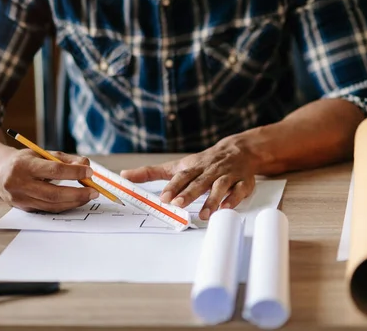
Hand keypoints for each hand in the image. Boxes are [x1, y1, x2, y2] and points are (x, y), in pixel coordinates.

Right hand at [0, 149, 98, 211]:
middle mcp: (20, 184)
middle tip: (94, 191)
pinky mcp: (23, 208)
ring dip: (74, 202)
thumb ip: (65, 159)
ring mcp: (20, 199)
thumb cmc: (24, 160)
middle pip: (53, 194)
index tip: (89, 172)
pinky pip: (48, 209)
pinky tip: (75, 200)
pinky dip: (64, 205)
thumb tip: (86, 165)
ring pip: (52, 205)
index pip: (53, 170)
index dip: (74, 172)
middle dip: (77, 194)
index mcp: (24, 165)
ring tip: (88, 196)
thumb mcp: (41, 153)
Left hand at [121, 134, 258, 219]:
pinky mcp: (243, 183)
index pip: (181, 177)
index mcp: (193, 167)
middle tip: (178, 205)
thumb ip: (151, 172)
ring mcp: (227, 176)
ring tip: (204, 214)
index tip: (164, 198)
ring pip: (220, 187)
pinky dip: (234, 199)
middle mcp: (209, 171)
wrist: (238, 151)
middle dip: (189, 193)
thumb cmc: (203, 162)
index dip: (172, 187)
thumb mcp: (177, 165)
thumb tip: (124, 176)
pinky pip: (239, 190)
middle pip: (199, 182)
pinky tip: (227, 209)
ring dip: (212, 200)